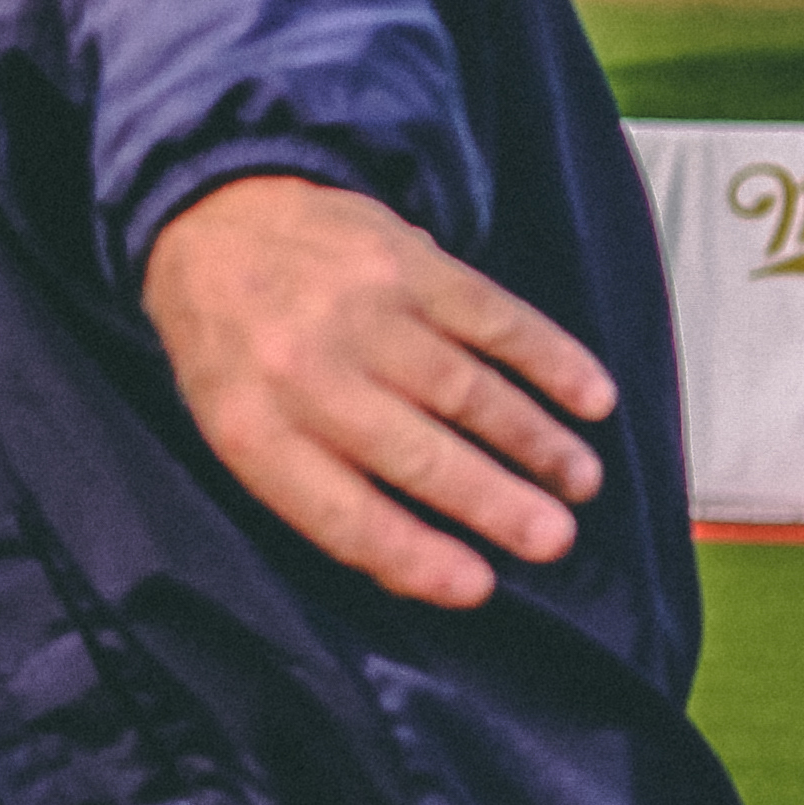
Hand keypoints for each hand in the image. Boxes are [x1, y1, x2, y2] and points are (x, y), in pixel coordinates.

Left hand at [140, 175, 613, 610]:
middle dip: (495, 503)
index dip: (413, 555)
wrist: (211, 218)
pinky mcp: (406, 260)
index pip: (340, 511)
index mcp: (251, 427)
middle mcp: (305, 370)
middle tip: (553, 540)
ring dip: (534, 441)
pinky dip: (550, 360)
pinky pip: (494, 317)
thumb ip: (312, 489)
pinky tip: (592, 396)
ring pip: (466, 389)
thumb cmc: (233, 346)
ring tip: (580, 480)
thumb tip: (422, 570)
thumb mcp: (233, 424)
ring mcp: (360, 310)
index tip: (477, 586)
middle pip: (416, 454)